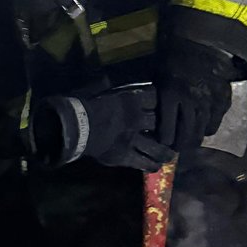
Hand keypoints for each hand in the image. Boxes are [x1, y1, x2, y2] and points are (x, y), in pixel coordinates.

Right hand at [29, 81, 174, 171]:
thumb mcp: (102, 91)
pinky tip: (156, 165)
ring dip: (165, 151)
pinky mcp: (126, 156)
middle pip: (161, 122)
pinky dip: (152, 165)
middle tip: (170, 132)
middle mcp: (136, 119)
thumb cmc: (86, 105)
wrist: (75, 126)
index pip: (155, 97)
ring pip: (158, 147)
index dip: (161, 102)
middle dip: (166, 127)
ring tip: (170, 154)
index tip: (164, 105)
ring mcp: (133, 139)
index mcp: (131, 100)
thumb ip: (114, 89)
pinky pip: (145, 162)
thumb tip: (111, 81)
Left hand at [155, 40, 235, 150]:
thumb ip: (160, 98)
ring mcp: (208, 101)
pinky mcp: (222, 99)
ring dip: (194, 139)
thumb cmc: (173, 57)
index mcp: (170, 94)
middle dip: (180, 144)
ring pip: (201, 131)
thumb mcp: (159, 76)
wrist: (199, 42)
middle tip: (177, 147)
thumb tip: (154, 118)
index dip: (165, 139)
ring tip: (190, 142)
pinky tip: (204, 128)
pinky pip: (215, 122)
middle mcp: (190, 101)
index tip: (164, 142)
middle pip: (185, 134)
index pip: (167, 129)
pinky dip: (209, 128)